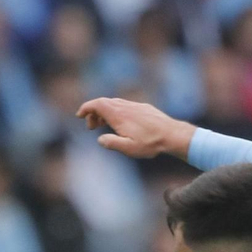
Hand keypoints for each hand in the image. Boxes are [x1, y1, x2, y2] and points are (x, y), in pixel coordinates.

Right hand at [76, 97, 195, 159]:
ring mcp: (134, 106)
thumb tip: (100, 139)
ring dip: (104, 113)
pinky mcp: (142, 108)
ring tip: (102, 125)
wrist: (172, 134)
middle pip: (103, 103)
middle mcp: (125, 107)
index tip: (79, 115)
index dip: (85, 108)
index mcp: (118, 115)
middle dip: (93, 112)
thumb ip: (111, 143)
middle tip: (91, 127)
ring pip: (114, 104)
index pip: (97, 104)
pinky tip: (119, 123)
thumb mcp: (128, 148)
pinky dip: (115, 112)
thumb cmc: (150, 143)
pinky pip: (124, 106)